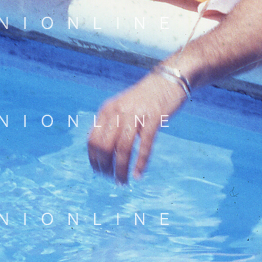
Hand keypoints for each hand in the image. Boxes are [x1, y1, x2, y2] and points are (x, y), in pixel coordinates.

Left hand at [88, 69, 186, 183]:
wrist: (169, 79)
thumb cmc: (145, 97)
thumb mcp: (122, 106)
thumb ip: (112, 123)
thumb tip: (103, 150)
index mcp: (108, 110)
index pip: (93, 140)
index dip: (94, 160)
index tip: (99, 172)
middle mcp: (118, 112)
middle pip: (105, 147)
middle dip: (106, 167)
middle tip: (112, 179)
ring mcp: (136, 114)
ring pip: (123, 148)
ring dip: (121, 169)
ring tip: (123, 182)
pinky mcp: (154, 118)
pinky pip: (145, 145)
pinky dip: (140, 163)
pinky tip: (138, 175)